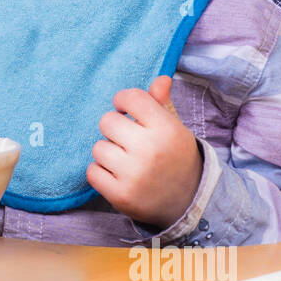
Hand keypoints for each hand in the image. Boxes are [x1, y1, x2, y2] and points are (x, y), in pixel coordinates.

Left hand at [86, 75, 203, 229]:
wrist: (187, 201)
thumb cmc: (175, 157)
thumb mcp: (174, 129)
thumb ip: (162, 104)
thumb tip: (161, 79)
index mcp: (166, 129)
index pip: (130, 97)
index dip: (123, 101)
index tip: (127, 110)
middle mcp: (150, 150)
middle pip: (107, 121)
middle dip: (114, 128)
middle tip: (127, 139)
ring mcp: (134, 175)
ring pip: (98, 147)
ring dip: (107, 152)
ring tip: (125, 160)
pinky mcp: (121, 195)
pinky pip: (92, 172)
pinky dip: (101, 173)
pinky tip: (118, 175)